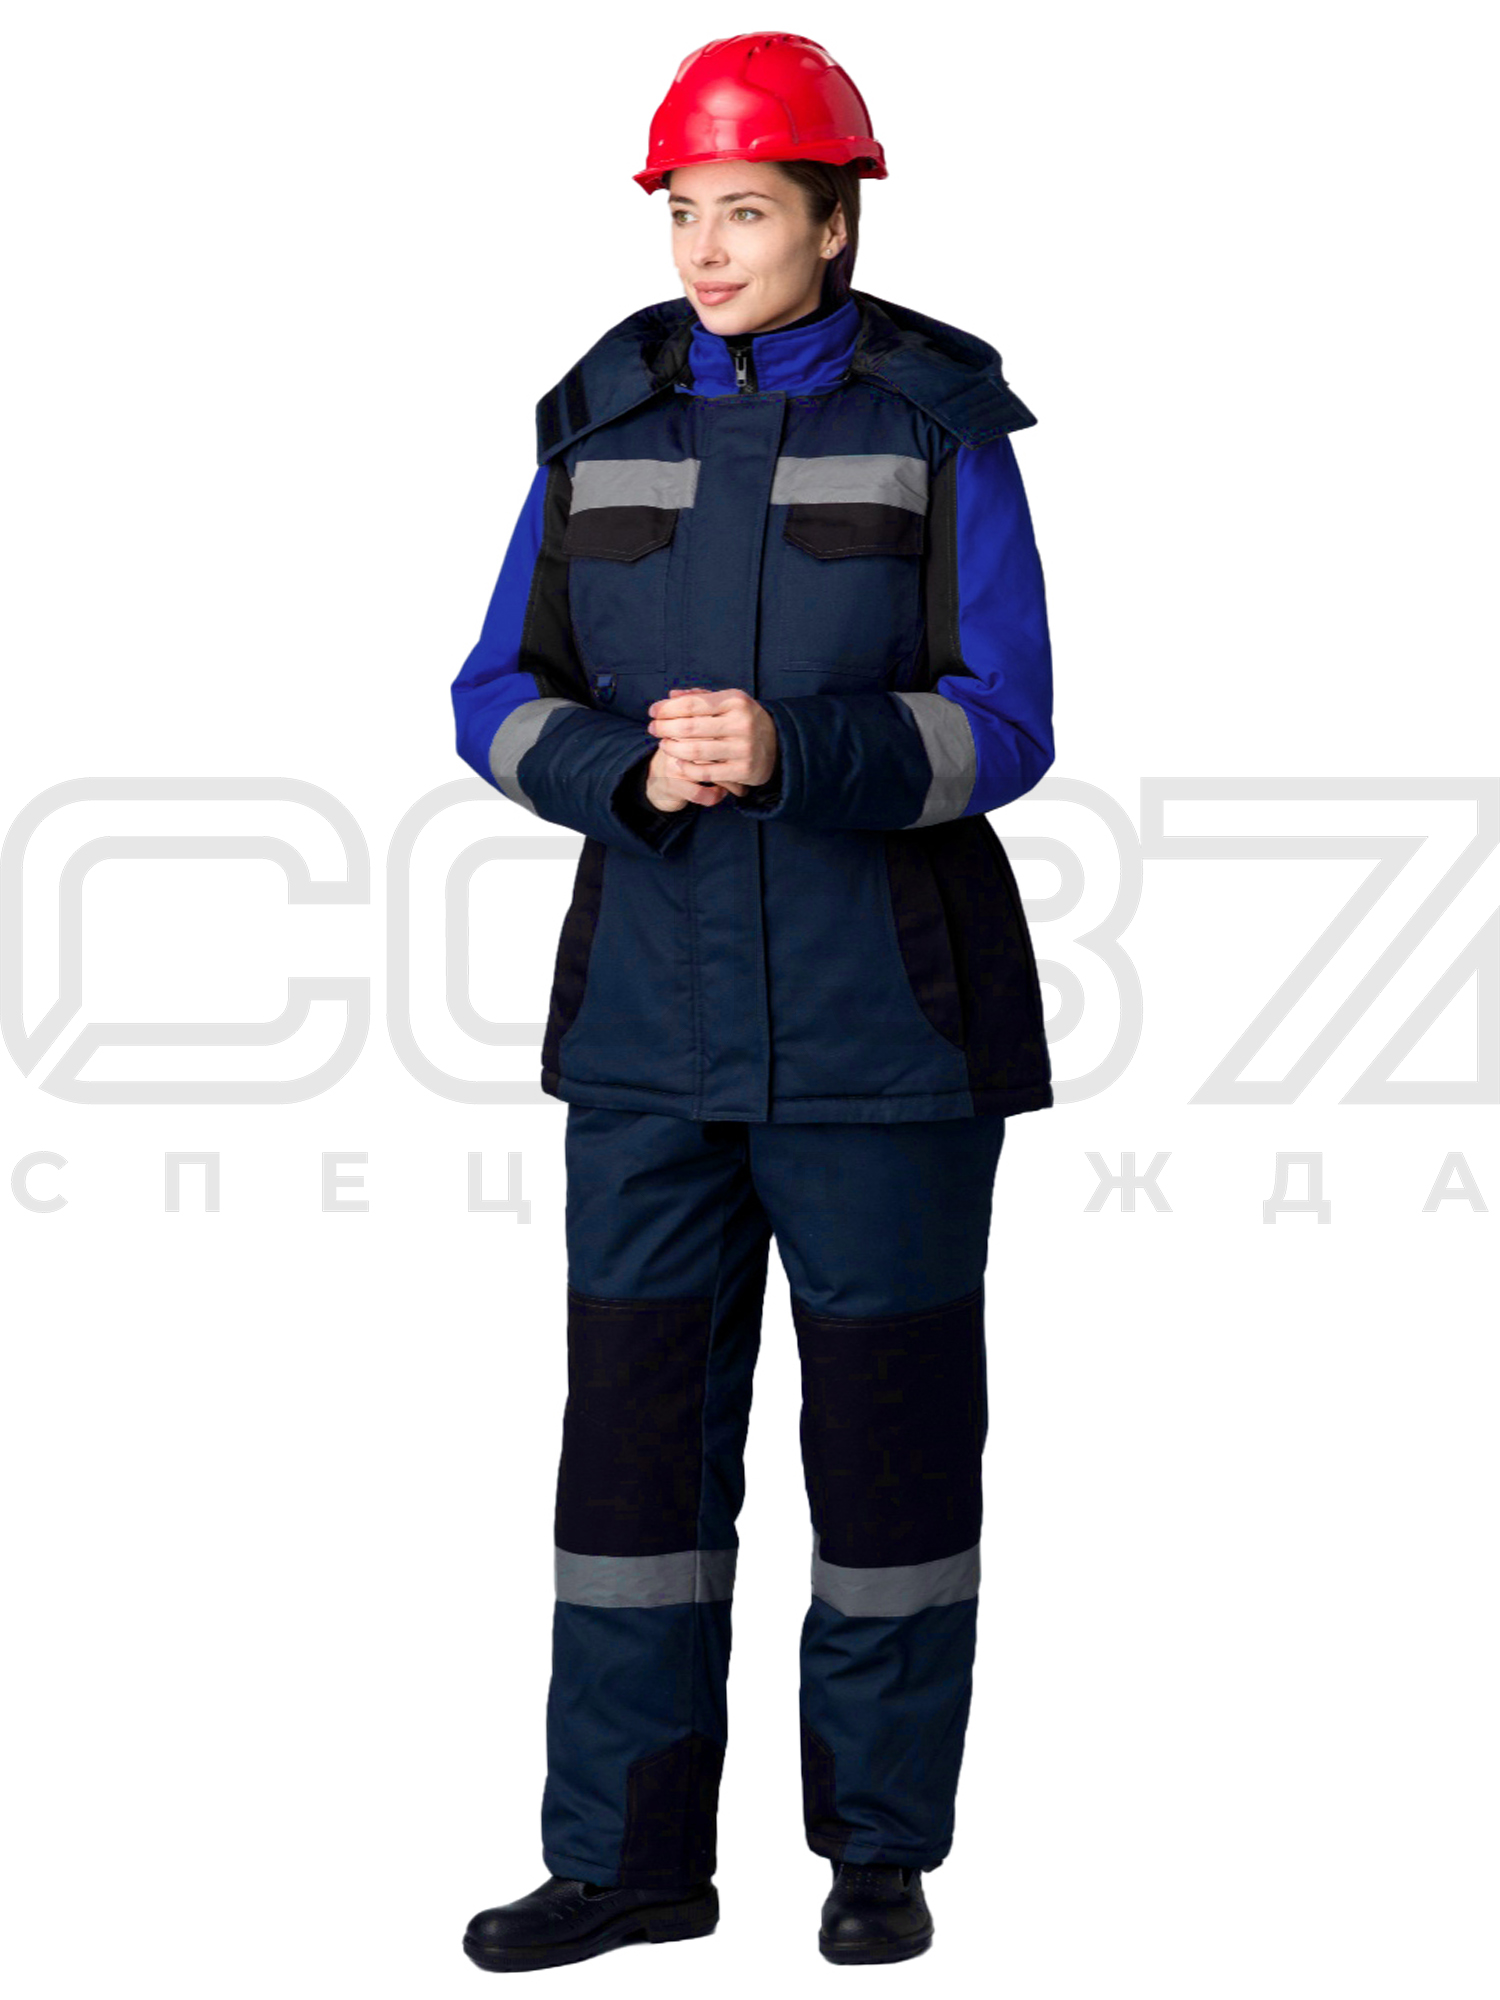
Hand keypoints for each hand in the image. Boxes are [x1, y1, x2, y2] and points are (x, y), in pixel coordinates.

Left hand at [645, 687, 778, 806]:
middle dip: (664, 728)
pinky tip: (678, 762)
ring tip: (663, 744)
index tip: (652, 711)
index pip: (691, 704)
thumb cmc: (743, 720)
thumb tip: (670, 695)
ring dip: (672, 748)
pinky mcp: (743, 771)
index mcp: (735, 701)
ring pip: (695, 751)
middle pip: (689, 728)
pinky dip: (687, 768)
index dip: (667, 708)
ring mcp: (743, 749)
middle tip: (652, 729)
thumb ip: (699, 697)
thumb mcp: (727, 702)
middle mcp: (741, 723)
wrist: (778, 745)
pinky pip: (706, 773)